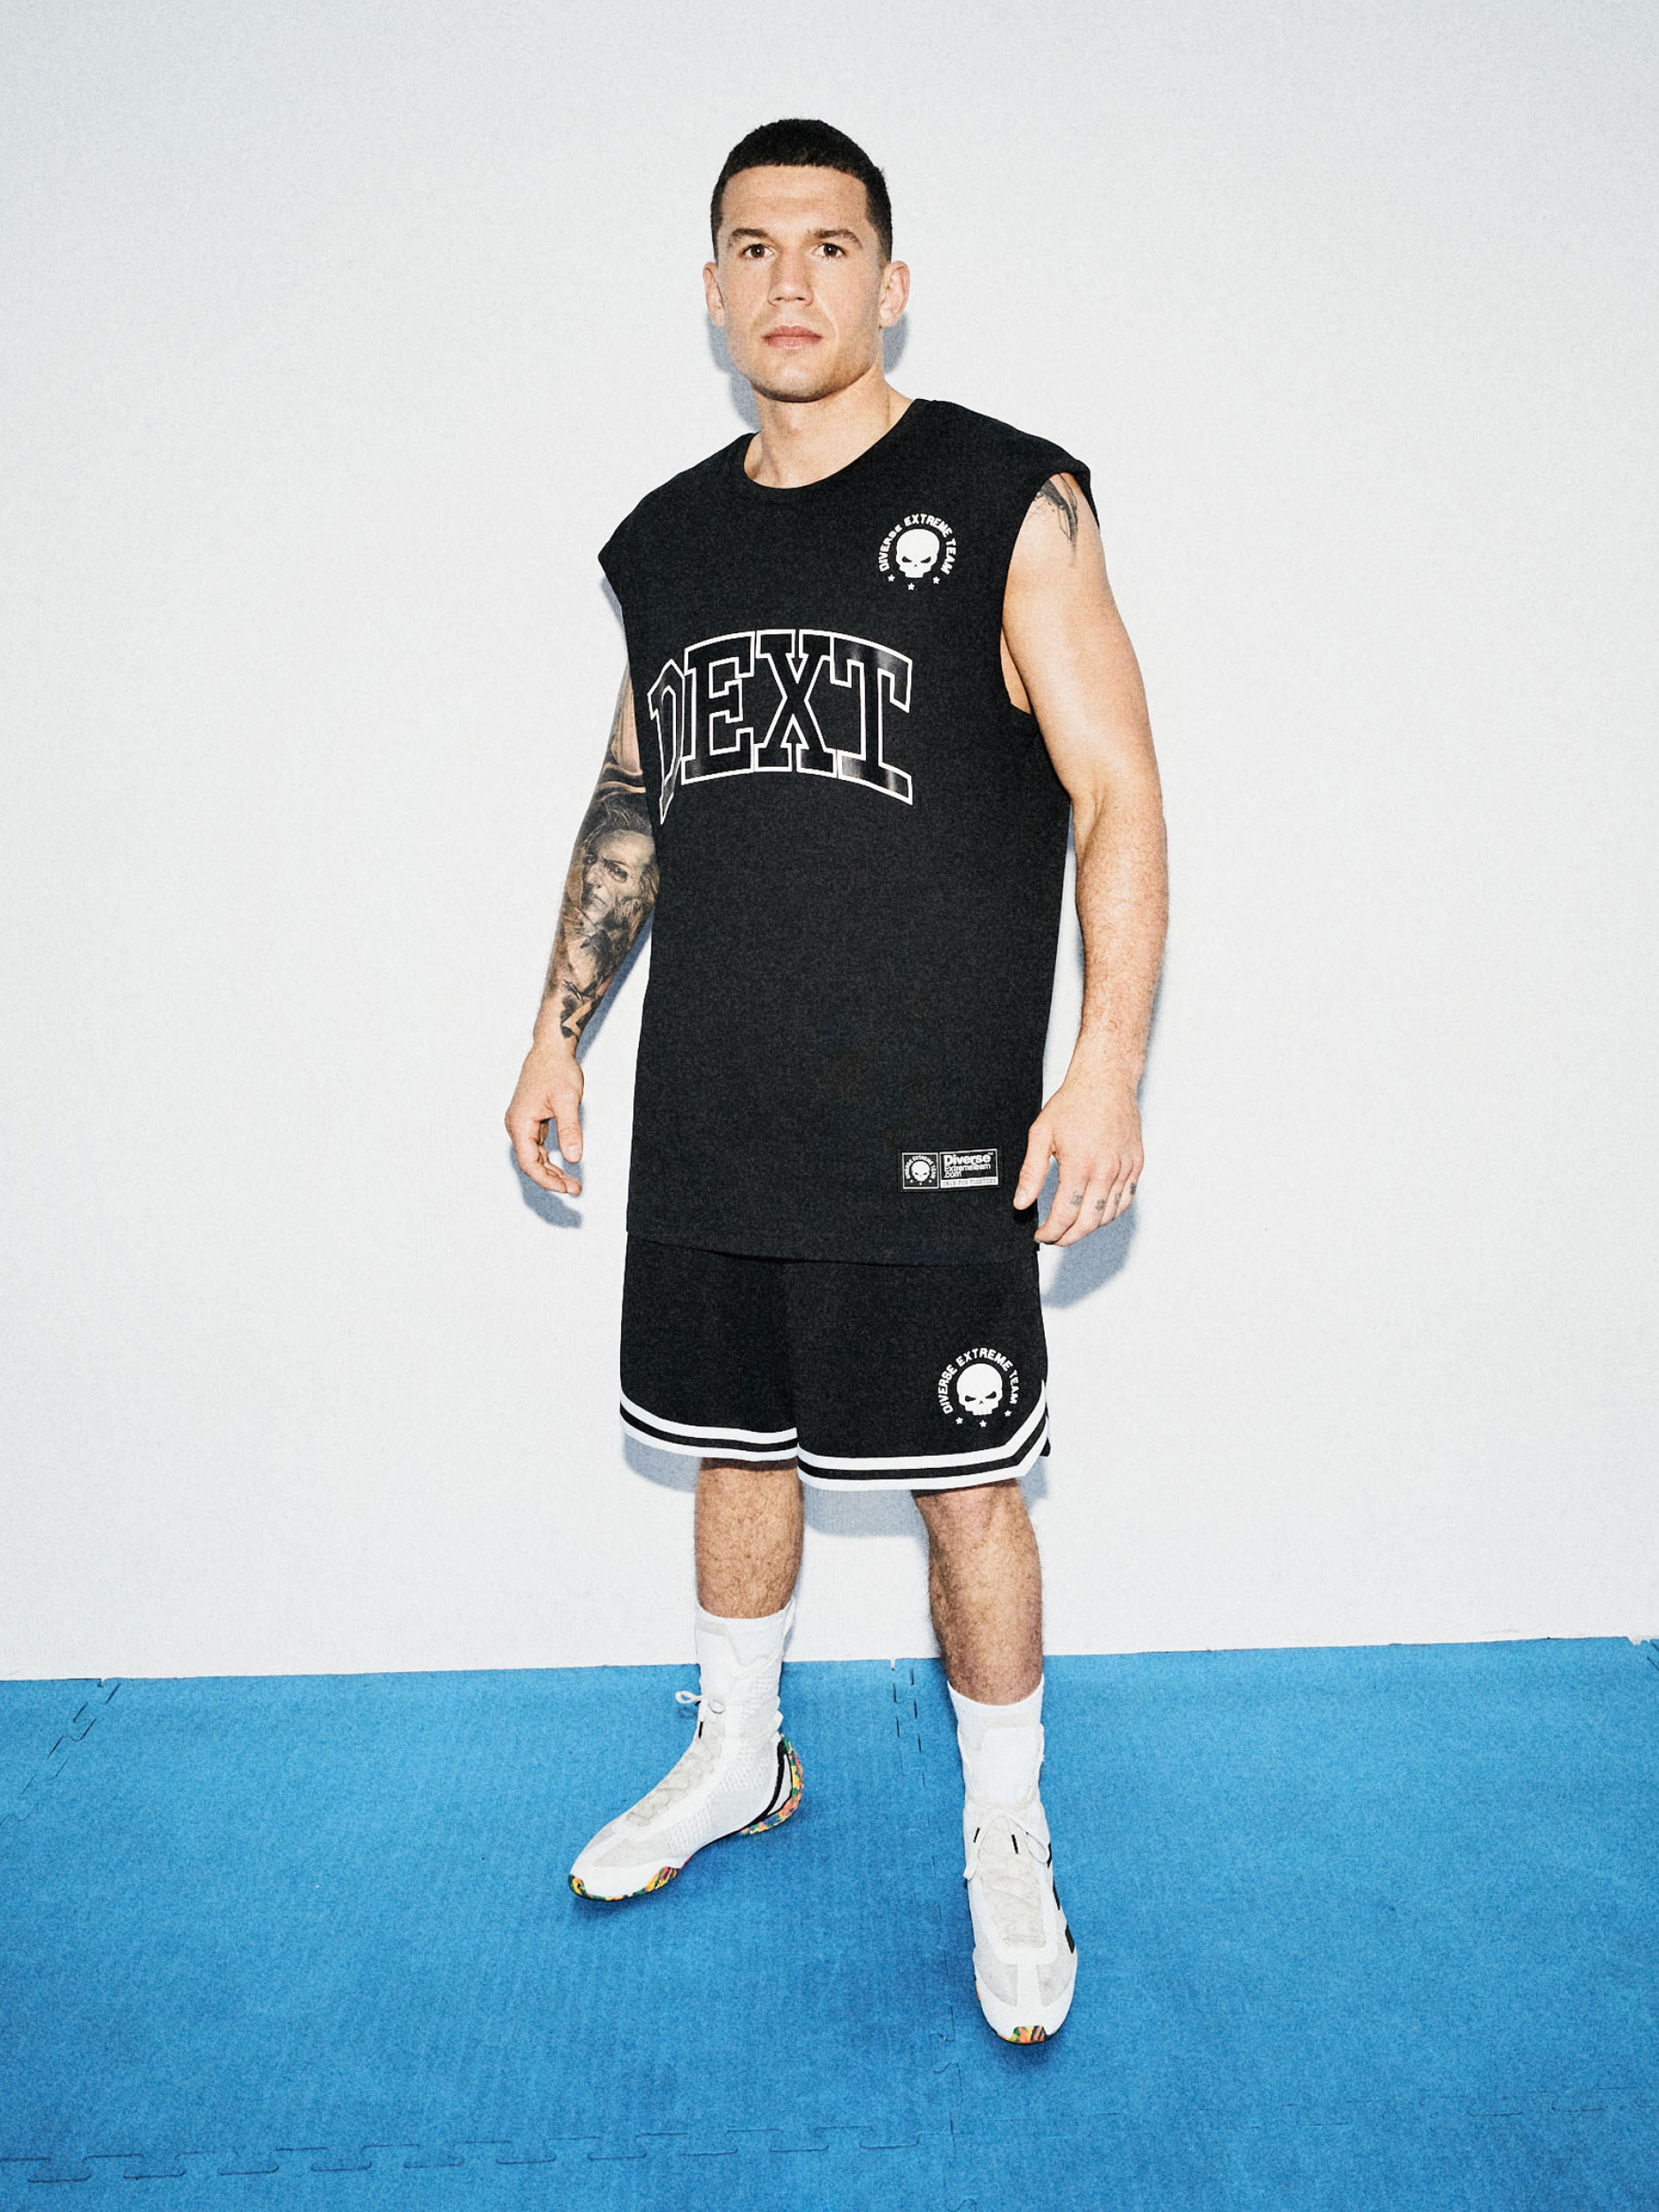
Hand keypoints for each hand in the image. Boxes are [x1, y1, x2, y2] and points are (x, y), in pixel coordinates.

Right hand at [505, 1040, 584, 1195]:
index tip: (565, 1189)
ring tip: (571, 1183)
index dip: (546, 1180)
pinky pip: (537, 1146)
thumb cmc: (556, 1069)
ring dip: (551, 1171)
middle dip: (551, 1179)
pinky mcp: (530, 1120)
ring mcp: (522, 1122)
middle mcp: (516, 1124)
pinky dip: (549, 1158)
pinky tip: (562, 1167)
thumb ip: (570, 1130)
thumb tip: (573, 1157)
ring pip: (534, 1156)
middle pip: (530, 1162)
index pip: (529, 1162)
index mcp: (520, 1122)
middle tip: (574, 1189)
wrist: (551, 1049)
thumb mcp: (567, 1101)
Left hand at [1013, 1066, 1142, 1244]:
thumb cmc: (1074, 1103)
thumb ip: (1031, 1173)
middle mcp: (1106, 1171)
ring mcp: (1124, 1169)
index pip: (1065, 1215)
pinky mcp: (1136, 1164)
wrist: (1105, 1081)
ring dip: (1089, 1227)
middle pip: (1088, 1222)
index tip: (1041, 1235)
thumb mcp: (1041, 1135)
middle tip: (1054, 1237)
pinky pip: (1126, 1200)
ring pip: (1109, 1215)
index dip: (1051, 1232)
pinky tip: (1096, 1210)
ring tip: (1072, 1225)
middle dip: (1068, 1237)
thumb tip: (1021, 1202)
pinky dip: (1110, 1212)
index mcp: (1080, 1166)